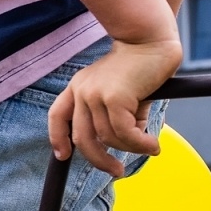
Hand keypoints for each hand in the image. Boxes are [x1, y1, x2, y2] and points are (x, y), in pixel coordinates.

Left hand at [48, 39, 180, 176]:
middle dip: (98, 160)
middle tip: (116, 171)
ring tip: (150, 147)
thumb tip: (127, 143)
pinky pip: (124, 133)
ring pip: (108, 137)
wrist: (150, 39)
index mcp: (77, 87)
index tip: (63, 156)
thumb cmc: (139, 66)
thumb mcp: (120, 92)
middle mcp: (81, 91)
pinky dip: (139, 144)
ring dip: (131, 149)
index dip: (57, 138)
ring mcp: (95, 94)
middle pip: (82, 138)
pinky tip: (152, 146)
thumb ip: (116, 116)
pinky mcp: (114, 97)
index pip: (57, 116)